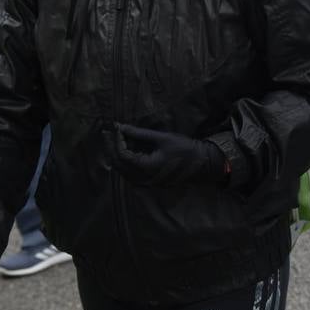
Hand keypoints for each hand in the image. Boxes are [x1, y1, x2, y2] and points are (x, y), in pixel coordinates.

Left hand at [112, 124, 227, 186]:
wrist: (202, 164)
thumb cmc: (184, 149)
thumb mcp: (162, 138)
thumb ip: (140, 134)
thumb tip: (121, 127)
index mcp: (146, 167)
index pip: (122, 154)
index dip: (117, 140)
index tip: (117, 128)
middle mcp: (142, 178)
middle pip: (118, 164)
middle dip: (111, 147)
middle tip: (107, 133)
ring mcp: (144, 182)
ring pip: (121, 170)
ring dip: (115, 155)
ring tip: (112, 140)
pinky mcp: (147, 182)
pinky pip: (128, 173)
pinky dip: (123, 163)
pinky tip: (123, 152)